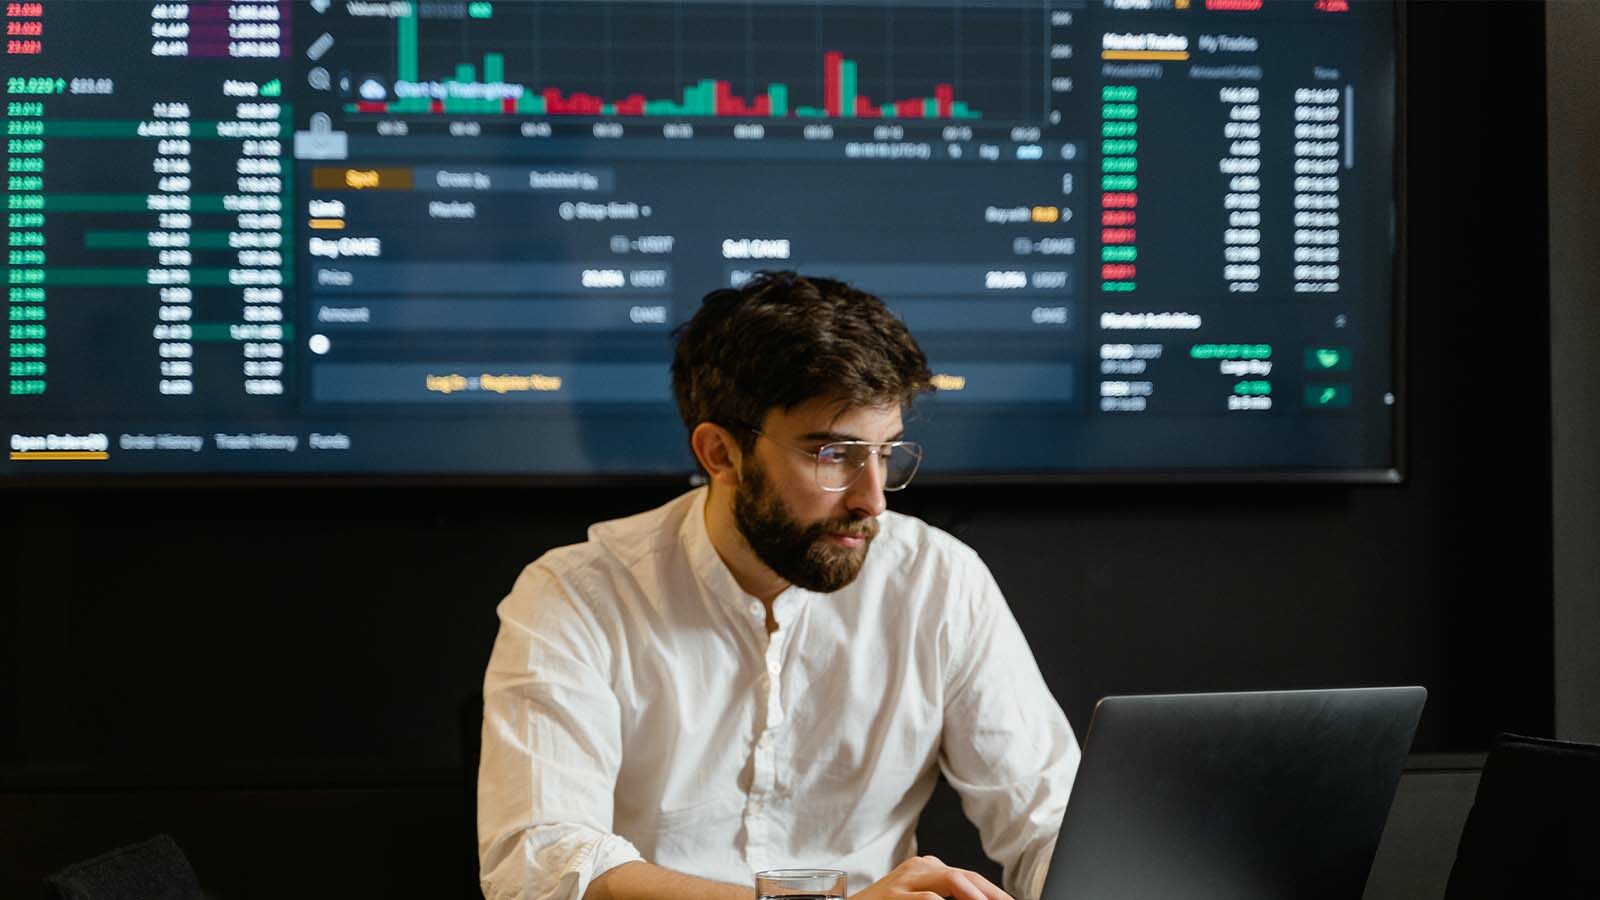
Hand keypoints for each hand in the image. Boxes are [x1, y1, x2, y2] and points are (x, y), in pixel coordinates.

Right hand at [848, 855, 1011, 899]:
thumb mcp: (916, 898)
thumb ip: (944, 897)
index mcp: (928, 869)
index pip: (971, 878)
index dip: (996, 894)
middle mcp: (919, 868)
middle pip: (967, 877)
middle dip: (993, 895)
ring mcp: (904, 880)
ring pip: (952, 881)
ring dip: (976, 897)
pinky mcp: (893, 896)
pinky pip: (928, 899)